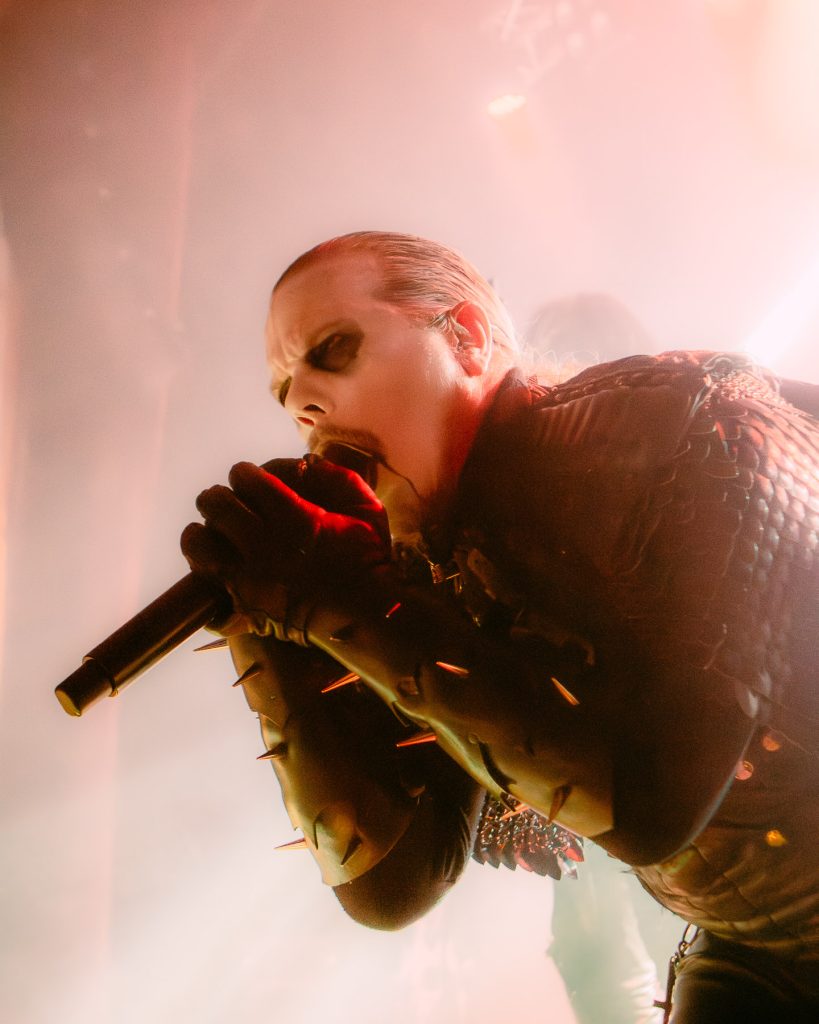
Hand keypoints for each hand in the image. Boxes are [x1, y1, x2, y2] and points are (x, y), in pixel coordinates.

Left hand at [181, 457, 390, 638]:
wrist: (366, 614)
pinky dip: (207, 579)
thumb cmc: (369, 560)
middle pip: (215, 504)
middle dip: (217, 498)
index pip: (245, 478)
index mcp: (293, 516)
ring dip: (202, 535)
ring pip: (199, 544)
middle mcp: (265, 544)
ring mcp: (250, 578)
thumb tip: (308, 461)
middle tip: (225, 504)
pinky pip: (208, 589)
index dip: (243, 474)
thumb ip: (339, 479)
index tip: (249, 479)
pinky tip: (216, 572)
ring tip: (212, 536)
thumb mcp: (367, 510)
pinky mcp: (245, 607)